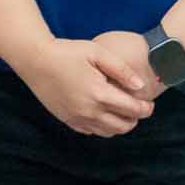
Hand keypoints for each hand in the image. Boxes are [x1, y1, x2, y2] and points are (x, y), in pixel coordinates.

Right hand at [19, 38, 156, 136]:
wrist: (35, 60)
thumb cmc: (66, 52)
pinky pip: (92, 132)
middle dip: (135, 119)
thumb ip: (121, 69)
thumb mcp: (96, 52)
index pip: (132, 110)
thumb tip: (140, 86)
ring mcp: (78, 118)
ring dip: (120, 125)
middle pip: (123, 125)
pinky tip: (103, 114)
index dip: (145, 108)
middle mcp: (90, 111)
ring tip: (123, 112)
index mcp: (99, 93)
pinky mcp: (68, 120)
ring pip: (109, 132)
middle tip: (139, 108)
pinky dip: (103, 127)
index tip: (150, 103)